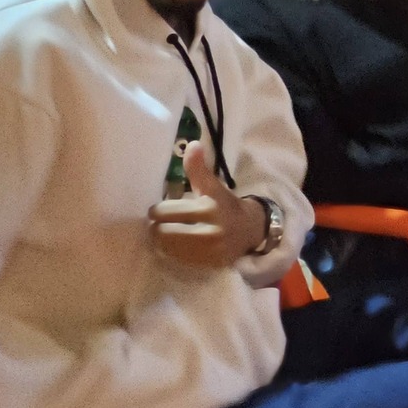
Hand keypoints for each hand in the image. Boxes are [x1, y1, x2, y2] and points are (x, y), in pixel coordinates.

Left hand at [147, 141, 264, 269]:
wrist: (251, 230)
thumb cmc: (225, 205)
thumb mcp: (213, 186)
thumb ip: (198, 168)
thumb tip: (192, 144)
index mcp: (208, 208)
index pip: (163, 212)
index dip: (157, 211)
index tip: (161, 209)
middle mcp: (210, 231)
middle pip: (162, 232)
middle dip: (157, 227)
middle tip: (161, 224)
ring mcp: (209, 250)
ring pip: (166, 248)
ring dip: (162, 241)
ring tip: (167, 234)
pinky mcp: (209, 263)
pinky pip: (178, 259)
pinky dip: (172, 253)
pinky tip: (177, 246)